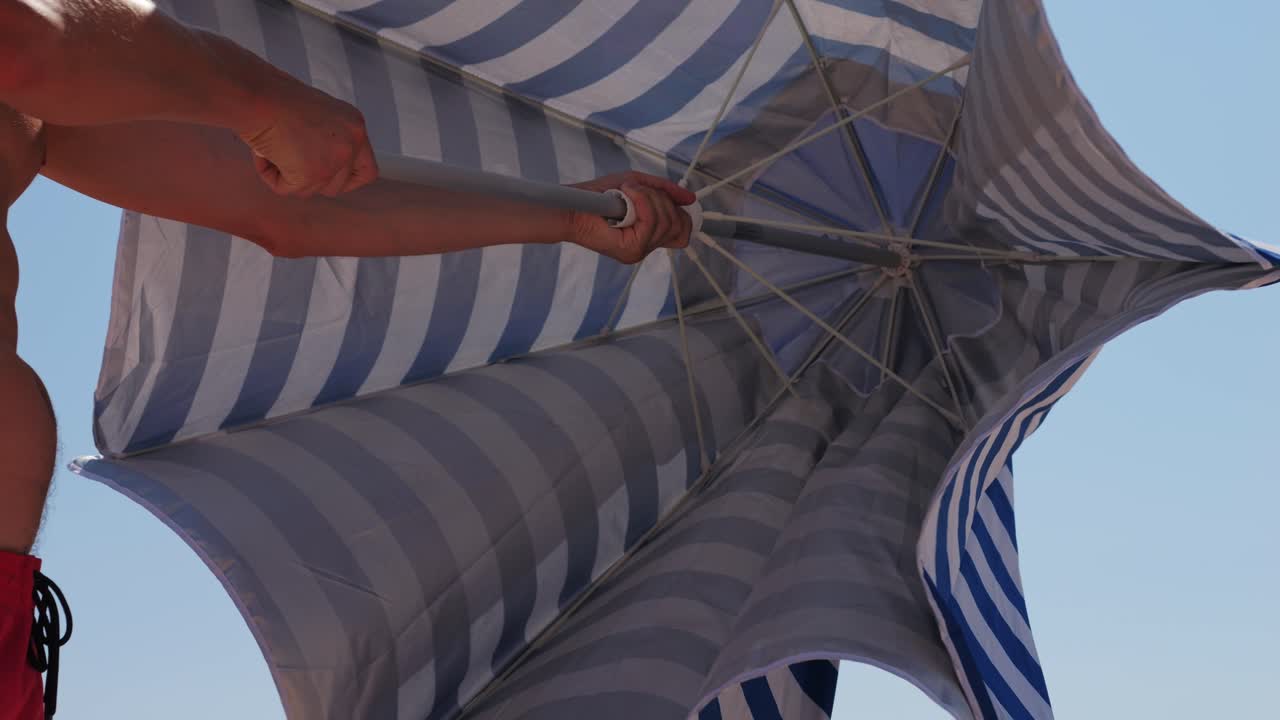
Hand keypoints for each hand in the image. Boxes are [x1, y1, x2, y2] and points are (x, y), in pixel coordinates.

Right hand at [235, 66, 377, 197]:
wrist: (256, 94)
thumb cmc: (275, 97)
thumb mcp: (317, 116)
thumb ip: (328, 139)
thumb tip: (319, 164)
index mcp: (356, 126)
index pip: (367, 170)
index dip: (346, 179)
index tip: (325, 176)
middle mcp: (352, 144)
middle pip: (338, 186)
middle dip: (312, 180)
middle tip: (288, 158)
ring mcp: (335, 161)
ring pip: (312, 190)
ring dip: (289, 175)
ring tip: (272, 148)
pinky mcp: (311, 174)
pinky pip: (287, 189)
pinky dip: (270, 175)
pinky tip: (262, 152)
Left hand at [568, 172, 696, 263]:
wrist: (574, 204)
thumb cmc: (600, 194)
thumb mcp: (639, 185)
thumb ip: (665, 191)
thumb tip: (690, 199)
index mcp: (649, 235)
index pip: (683, 233)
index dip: (681, 214)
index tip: (668, 198)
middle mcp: (646, 246)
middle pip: (678, 225)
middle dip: (663, 200)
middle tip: (639, 190)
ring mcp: (639, 250)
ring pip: (666, 222)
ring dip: (649, 198)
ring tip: (628, 191)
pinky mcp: (631, 249)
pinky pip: (651, 222)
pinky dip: (642, 201)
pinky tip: (627, 194)